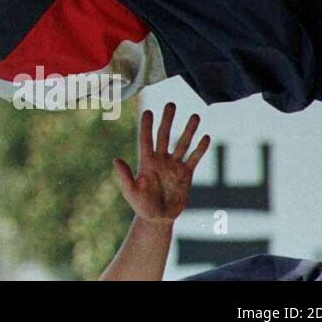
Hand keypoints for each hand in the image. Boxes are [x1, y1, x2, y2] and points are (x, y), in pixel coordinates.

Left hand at [112, 103, 209, 224]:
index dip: (146, 125)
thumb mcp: (131, 192)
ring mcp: (174, 165)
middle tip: (171, 104)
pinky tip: (206, 137)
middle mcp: (161, 159)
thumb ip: (125, 177)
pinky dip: (200, 149)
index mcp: (146, 161)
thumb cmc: (141, 205)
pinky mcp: (186, 174)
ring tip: (195, 116)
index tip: (147, 111)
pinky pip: (194, 158)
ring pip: (182, 144)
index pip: (146, 139)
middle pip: (164, 135)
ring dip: (189, 130)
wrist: (158, 218)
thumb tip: (116, 160)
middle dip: (167, 120)